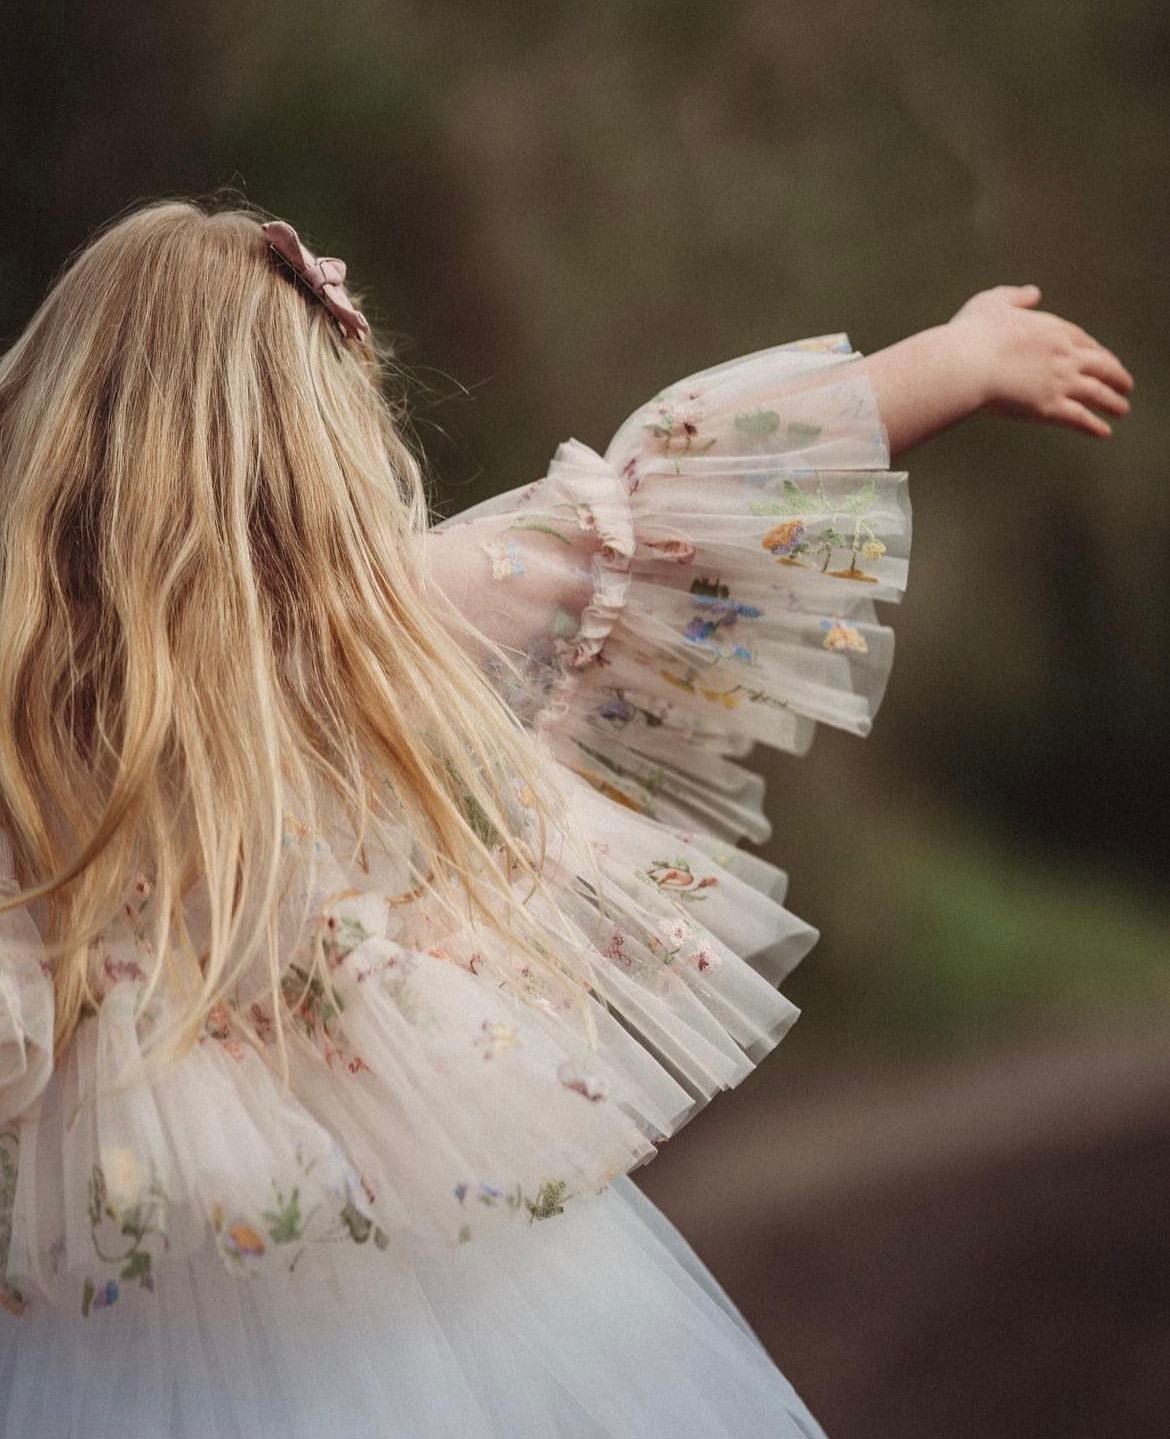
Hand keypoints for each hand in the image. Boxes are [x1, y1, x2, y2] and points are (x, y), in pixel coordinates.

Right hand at [948, 285, 1133, 438]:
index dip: (1097, 351)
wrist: (966, 363)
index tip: (1105, 359)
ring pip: (1097, 392)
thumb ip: (1015, 296)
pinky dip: (1094, 425)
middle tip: (1126, 384)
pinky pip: (1080, 418)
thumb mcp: (992, 303)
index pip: (1084, 340)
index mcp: (1052, 329)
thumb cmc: (971, 334)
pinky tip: (1104, 432)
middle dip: (1116, 375)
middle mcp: (1064, 355)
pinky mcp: (1050, 407)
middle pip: (1100, 365)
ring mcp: (1060, 381)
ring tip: (1122, 409)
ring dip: (1113, 401)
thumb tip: (1034, 293)